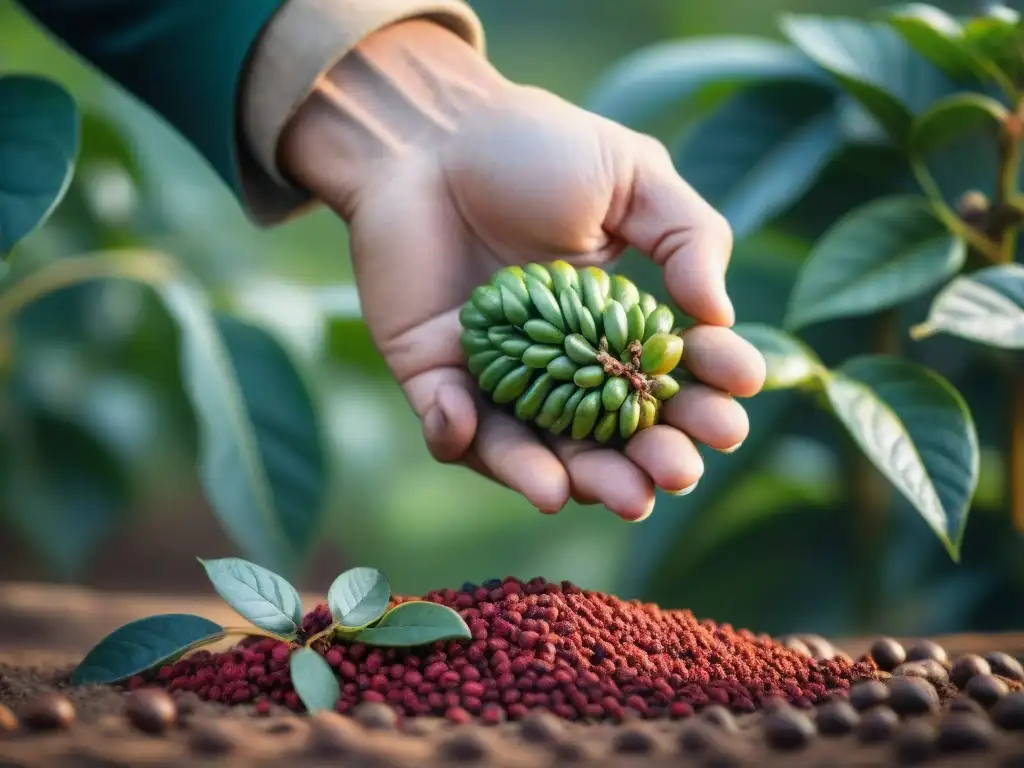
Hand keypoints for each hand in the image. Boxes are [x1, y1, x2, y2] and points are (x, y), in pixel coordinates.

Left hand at [280, 19, 765, 520]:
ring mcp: (497, 377)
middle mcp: (559, 363)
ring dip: (580, 480)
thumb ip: (688, 236)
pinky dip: (464, 437)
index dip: (705, 391)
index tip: (737, 392)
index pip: (666, 375)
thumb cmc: (531, 145)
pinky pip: (452, 431)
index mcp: (613, 323)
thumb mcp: (632, 176)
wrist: (426, 133)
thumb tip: (722, 316)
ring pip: (540, 451)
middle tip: (680, 470)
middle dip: (652, 459)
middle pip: (610, 433)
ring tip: (623, 499)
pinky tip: (478, 419)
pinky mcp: (434, 377)